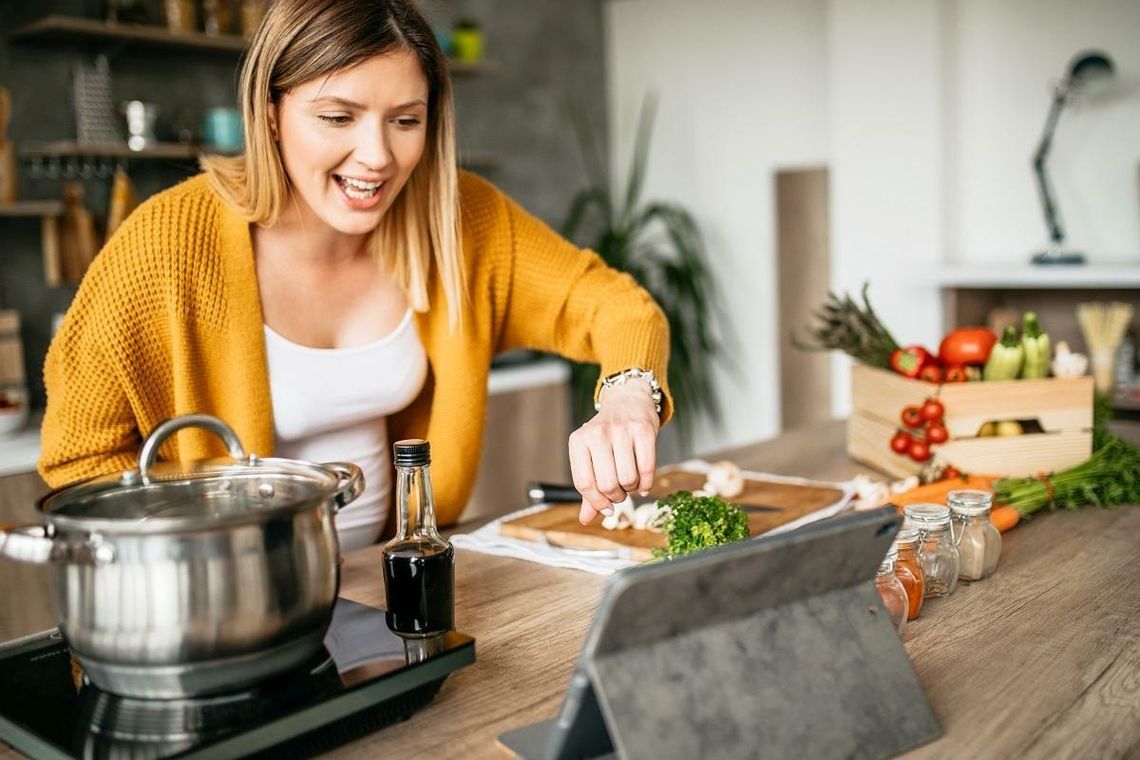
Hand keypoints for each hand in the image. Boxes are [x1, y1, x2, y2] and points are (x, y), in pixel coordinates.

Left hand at [568, 381, 659, 524]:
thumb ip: (589, 489)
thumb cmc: (607, 436)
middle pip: (608, 485)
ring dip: (632, 489)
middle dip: (616, 497)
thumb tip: (586, 520)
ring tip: (630, 483)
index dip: (596, 502)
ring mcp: (621, 430)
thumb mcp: (591, 457)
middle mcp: (597, 434)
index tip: (606, 508)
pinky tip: (643, 481)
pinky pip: (648, 469)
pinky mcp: (644, 430)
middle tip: (620, 492)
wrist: (628, 401)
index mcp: (578, 441)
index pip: (584, 484)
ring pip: (628, 479)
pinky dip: (647, 483)